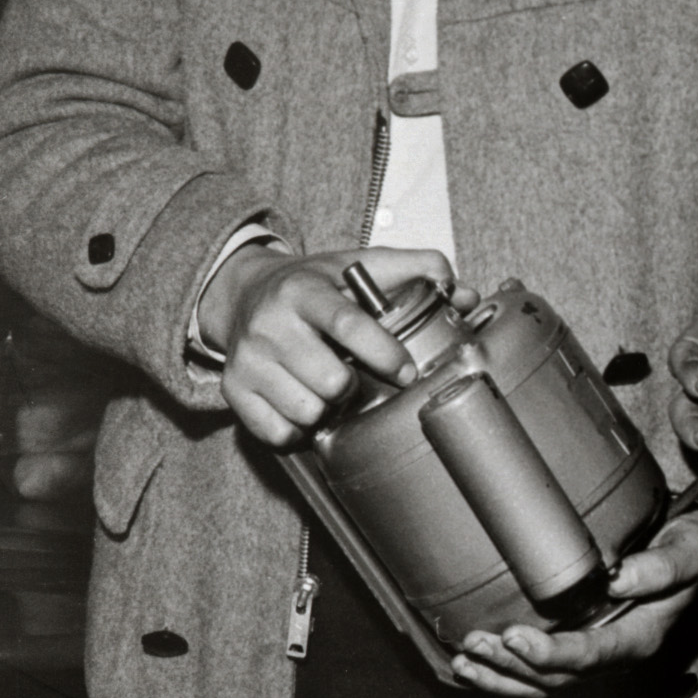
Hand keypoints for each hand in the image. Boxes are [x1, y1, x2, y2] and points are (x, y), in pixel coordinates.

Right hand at [206, 246, 469, 447]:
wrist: (244, 293)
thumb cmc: (315, 285)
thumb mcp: (359, 264)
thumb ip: (416, 269)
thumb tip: (463, 293)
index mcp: (305, 292)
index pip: (347, 325)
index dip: (383, 353)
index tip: (407, 372)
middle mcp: (270, 324)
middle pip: (329, 380)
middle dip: (352, 386)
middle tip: (352, 375)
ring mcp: (248, 360)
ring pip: (306, 411)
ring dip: (327, 409)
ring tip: (326, 389)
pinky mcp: (233, 390)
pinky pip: (277, 433)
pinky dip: (297, 429)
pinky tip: (301, 404)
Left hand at [449, 510, 697, 697]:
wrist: (691, 550)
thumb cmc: (690, 545)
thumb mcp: (692, 549)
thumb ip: (664, 568)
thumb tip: (618, 580)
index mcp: (641, 637)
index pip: (592, 656)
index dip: (551, 654)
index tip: (514, 637)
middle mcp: (615, 655)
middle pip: (558, 679)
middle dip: (513, 667)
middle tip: (475, 644)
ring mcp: (594, 656)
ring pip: (542, 686)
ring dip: (500, 679)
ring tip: (463, 661)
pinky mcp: (578, 648)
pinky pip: (537, 677)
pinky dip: (503, 679)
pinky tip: (472, 673)